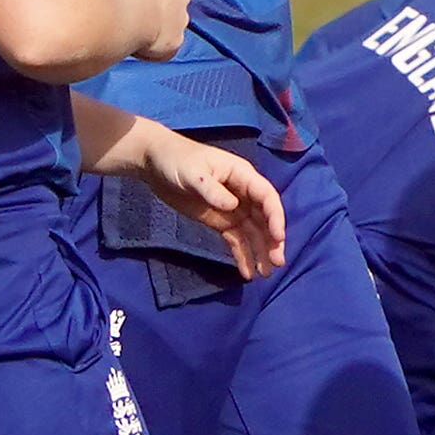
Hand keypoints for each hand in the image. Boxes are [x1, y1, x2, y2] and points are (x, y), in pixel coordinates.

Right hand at [106, 0, 188, 61]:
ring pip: (171, 26)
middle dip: (156, 9)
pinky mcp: (176, 41)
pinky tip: (134, 48)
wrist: (130, 12)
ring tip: (131, 33)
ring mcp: (182, 18)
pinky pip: (165, 47)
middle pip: (171, 2)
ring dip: (156, 30)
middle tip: (133, 16)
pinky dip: (152, 50)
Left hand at [136, 129, 286, 279]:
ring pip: (253, 232)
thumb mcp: (194, 173)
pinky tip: (247, 272)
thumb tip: (233, 207)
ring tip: (265, 274)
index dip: (275, 217)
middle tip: (276, 263)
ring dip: (261, 252)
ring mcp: (232, 208)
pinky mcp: (220, 221)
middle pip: (264, 218)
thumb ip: (213, 190)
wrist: (156, 164)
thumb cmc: (178, 160)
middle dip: (272, 240)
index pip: (266, 197)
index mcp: (243, 175)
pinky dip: (242, 255)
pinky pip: (236, 239)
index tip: (278, 238)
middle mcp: (243, 193)